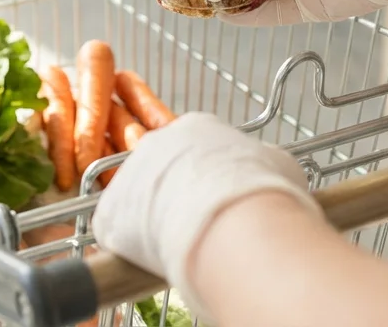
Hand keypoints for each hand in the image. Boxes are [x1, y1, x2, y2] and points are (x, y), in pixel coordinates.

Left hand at [91, 113, 320, 317]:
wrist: (236, 225)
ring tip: (185, 246)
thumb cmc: (265, 192)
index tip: (218, 198)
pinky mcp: (109, 215)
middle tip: (201, 225)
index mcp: (197, 126)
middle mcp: (156, 142)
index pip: (194, 150)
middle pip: (162, 173)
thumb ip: (262, 163)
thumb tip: (266, 170)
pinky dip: (136, 251)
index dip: (207, 178)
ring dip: (157, 222)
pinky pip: (119, 234)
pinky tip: (160, 260)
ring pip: (139, 203)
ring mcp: (127, 176)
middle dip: (178, 197)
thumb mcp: (278, 164)